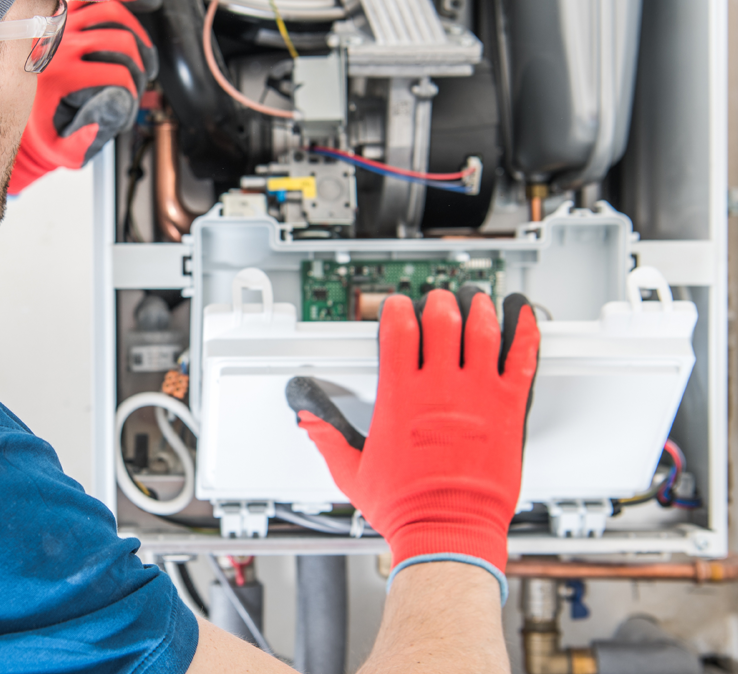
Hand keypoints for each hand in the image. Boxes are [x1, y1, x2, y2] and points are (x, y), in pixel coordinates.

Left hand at [8, 0, 157, 193]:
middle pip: (120, 40)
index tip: (131, 101)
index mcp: (60, 76)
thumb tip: (111, 115)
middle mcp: (59, 45)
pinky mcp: (61, 13)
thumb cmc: (41, 128)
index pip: (116, 74)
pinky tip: (134, 5)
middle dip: (139, 64)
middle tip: (140, 80)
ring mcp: (60, 25)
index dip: (133, 90)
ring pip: (112, 11)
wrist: (10, 109)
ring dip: (136, 32)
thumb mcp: (60, 148)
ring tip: (141, 54)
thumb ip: (85, 142)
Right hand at [285, 288, 539, 581]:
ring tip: (475, 299)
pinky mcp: (509, 409)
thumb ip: (328, 437)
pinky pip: (522, 358)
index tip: (397, 307)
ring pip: (482, 330)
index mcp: (400, 397)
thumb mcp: (351, 471)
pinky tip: (523, 316)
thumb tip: (308, 420)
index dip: (396, 309)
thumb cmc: (406, 508)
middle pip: (441, 320)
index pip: (398, 330)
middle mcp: (439, 389)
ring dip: (478, 308)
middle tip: (438, 301)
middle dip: (438, 303)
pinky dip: (524, 331)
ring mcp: (478, 395)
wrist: (448, 532)